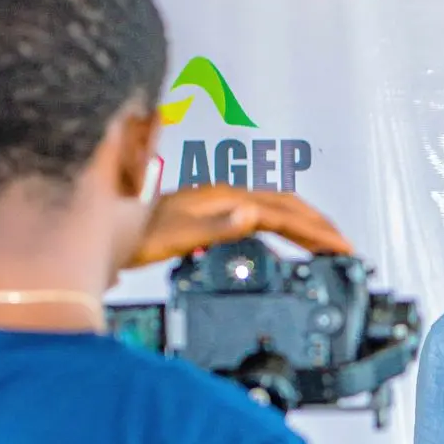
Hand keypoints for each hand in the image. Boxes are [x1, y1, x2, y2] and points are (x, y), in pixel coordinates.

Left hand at [129, 186, 350, 267]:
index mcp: (222, 200)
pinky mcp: (208, 212)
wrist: (97, 224)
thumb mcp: (173, 235)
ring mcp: (216, 201)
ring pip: (274, 206)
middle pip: (285, 205)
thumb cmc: (128, 232)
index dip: (315, 231)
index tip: (340, 248)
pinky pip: (259, 213)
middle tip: (346, 246)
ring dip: (304, 222)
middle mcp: (222, 195)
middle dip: (319, 224)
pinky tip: (282, 236)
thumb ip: (216, 227)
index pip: (283, 214)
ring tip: (325, 240)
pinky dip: (282, 224)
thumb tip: (253, 216)